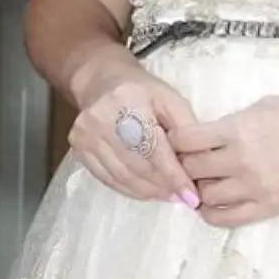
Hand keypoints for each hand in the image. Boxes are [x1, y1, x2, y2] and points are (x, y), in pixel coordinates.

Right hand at [67, 45, 202, 209]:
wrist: (102, 81)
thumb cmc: (142, 89)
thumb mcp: (169, 97)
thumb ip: (185, 126)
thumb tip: (200, 161)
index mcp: (127, 101)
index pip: (153, 148)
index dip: (173, 175)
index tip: (191, 196)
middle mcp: (101, 119)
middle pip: (137, 166)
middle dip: (163, 186)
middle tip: (182, 197)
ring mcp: (85, 136)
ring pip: (122, 177)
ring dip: (148, 192)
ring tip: (168, 196)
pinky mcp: (78, 149)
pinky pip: (108, 179)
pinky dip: (130, 190)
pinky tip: (147, 191)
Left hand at [166, 94, 278, 227]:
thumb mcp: (268, 104)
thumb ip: (236, 121)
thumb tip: (214, 133)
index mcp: (239, 128)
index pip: (187, 140)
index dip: (176, 139)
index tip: (177, 138)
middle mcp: (241, 160)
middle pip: (190, 170)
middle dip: (184, 164)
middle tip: (187, 160)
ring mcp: (254, 188)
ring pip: (204, 197)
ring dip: (199, 188)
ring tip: (204, 179)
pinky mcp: (269, 208)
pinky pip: (226, 219)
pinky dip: (212, 212)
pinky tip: (215, 201)